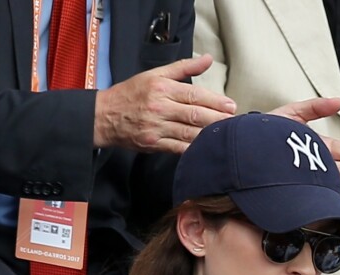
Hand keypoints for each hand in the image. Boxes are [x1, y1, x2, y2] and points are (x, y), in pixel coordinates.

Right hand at [93, 54, 236, 153]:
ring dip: (209, 135)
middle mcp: (160, 107)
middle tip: (234, 122)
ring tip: (225, 136)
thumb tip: (208, 60)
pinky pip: (178, 148)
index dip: (215, 101)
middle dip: (217, 119)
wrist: (105, 116)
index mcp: (162, 88)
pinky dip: (193, 149)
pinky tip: (207, 149)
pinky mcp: (153, 144)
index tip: (231, 106)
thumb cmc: (132, 94)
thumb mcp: (155, 75)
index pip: (194, 95)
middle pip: (194, 114)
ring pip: (188, 132)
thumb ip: (183, 68)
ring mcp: (156, 127)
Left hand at [269, 97, 339, 190]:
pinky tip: (331, 191)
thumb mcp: (291, 114)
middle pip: (336, 167)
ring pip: (326, 180)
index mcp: (313, 145)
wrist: (241, 146)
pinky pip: (309, 190)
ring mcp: (301, 176)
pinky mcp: (290, 186)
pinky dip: (320, 190)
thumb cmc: (264, 130)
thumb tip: (339, 102)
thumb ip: (314, 108)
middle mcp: (310, 162)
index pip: (337, 150)